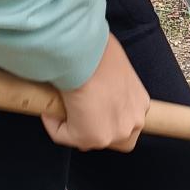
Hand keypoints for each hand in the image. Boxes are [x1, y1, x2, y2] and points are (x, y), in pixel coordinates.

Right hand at [44, 36, 149, 151]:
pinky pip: (63, 135)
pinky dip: (53, 123)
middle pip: (110, 134)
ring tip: (60, 107)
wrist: (87, 57)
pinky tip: (48, 108)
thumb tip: (92, 74)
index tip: (88, 103)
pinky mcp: (87, 138)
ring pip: (87, 137)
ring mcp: (112, 134)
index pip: (124, 118)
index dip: (104, 113)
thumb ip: (110, 77)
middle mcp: (132, 123)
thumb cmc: (100, 52)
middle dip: (91, 125)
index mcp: (140, 104)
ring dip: (71, 124)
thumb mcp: (115, 63)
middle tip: (75, 110)